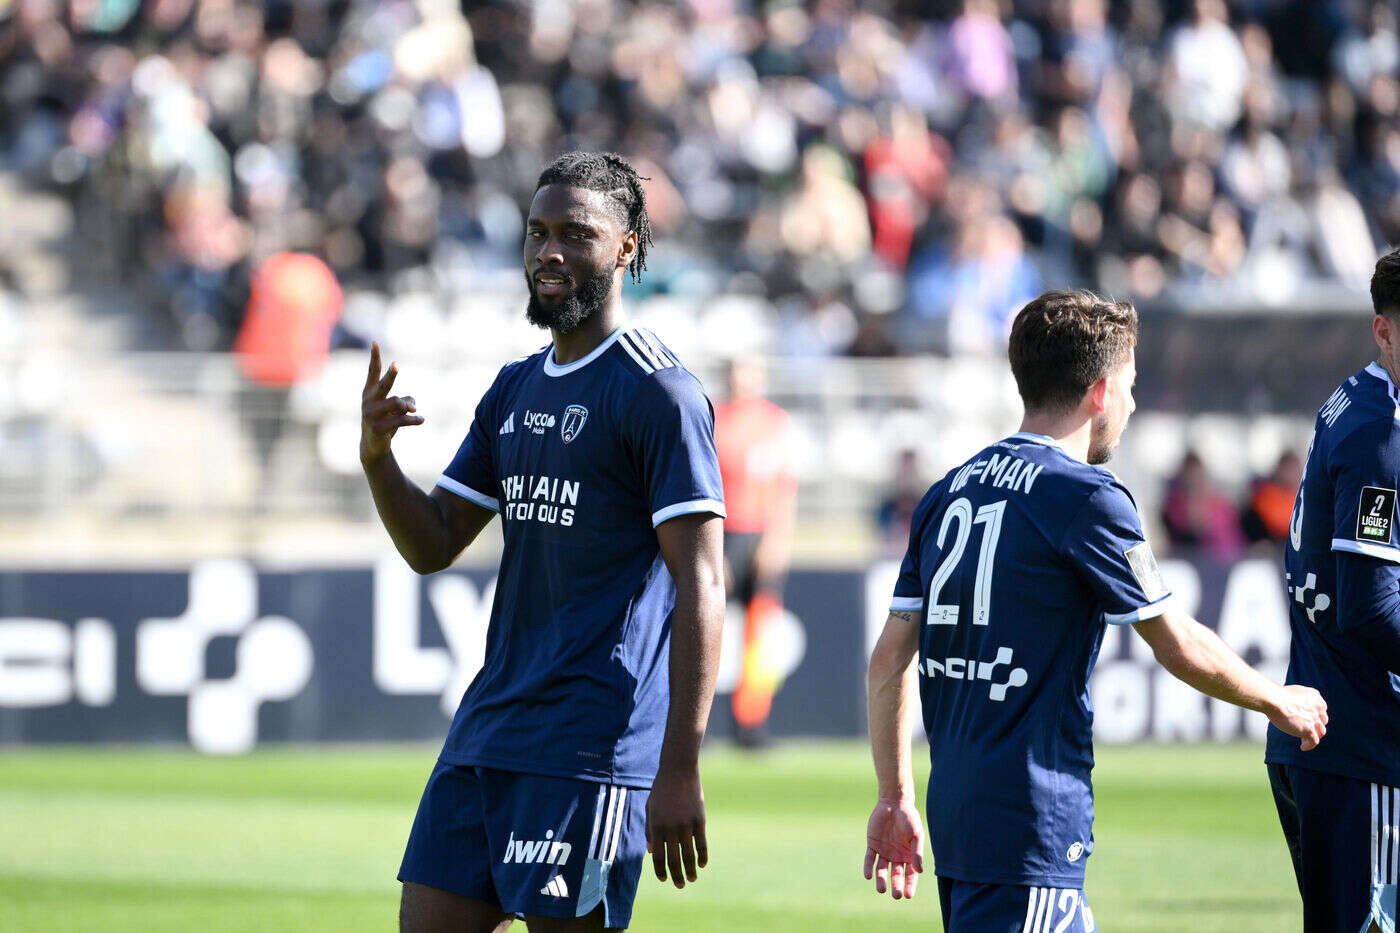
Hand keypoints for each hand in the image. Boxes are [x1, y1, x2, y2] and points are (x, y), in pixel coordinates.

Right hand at [360, 342, 423, 463]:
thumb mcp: (394, 409)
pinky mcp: (378, 428)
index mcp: (369, 392)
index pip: (372, 372)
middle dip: (391, 376)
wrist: (373, 446)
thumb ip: (405, 401)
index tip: (375, 342)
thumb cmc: (384, 421)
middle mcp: (368, 401)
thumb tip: (411, 405)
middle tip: (396, 365)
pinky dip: (414, 420)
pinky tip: (421, 420)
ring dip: (409, 407)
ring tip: (414, 411)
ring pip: (397, 403)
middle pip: (384, 385)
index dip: (374, 357)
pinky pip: (401, 420)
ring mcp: (371, 415)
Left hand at [645, 764, 707, 888]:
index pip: (658, 857)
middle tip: (680, 885)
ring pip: (689, 855)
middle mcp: (670, 828)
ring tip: (692, 878)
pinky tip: (703, 864)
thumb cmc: (661, 789)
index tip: (664, 880)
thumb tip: (652, 852)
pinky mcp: (699, 820)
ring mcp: (686, 824)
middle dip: (677, 876)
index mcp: (656, 826)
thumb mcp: (651, 808)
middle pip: (674, 860)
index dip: (661, 871)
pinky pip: (702, 843)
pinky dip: (703, 856)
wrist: (678, 770)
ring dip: (691, 870)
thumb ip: (650, 830)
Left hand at [863, 796, 923, 900]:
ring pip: (881, 869)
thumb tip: (919, 871)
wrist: (894, 803)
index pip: (910, 875)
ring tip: (881, 889)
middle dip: (896, 885)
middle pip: (896, 874)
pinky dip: (868, 867)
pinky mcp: (872, 845)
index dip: (909, 885)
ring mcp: (884, 851)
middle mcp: (896, 856)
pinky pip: (869, 859)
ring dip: (881, 879)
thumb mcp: (916, 835)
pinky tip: (868, 876)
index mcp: (909, 855)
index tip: (908, 895)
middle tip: (895, 895)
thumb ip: (917, 853)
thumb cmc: (909, 818)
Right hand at [1267, 684, 1327, 750]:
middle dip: (1315, 726)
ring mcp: (1315, 719)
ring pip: (1320, 731)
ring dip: (1313, 735)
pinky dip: (1309, 745)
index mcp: (1315, 697)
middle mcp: (1318, 708)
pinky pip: (1314, 741)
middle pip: (1322, 721)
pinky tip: (1303, 747)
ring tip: (1304, 740)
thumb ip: (1299, 700)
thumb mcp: (1293, 693)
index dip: (1314, 716)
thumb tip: (1294, 706)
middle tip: (1305, 730)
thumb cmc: (1276, 695)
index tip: (1306, 720)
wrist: (1273, 699)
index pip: (1320, 710)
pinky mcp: (1309, 729)